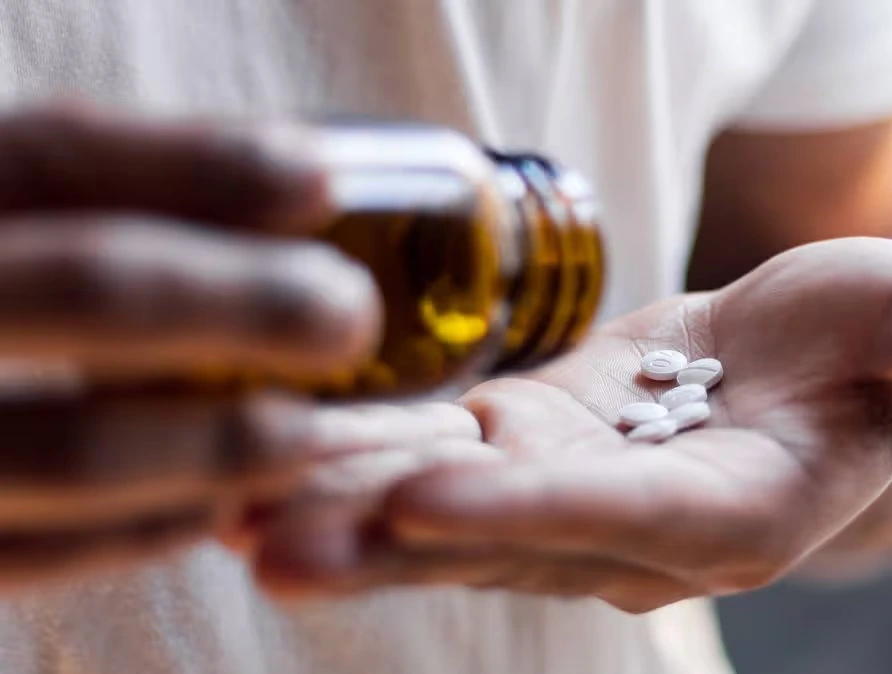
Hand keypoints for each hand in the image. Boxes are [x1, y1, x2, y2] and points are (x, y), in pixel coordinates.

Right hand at [0, 103, 384, 587]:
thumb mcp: (9, 222)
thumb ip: (121, 191)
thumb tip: (302, 184)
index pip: (50, 154)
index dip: (198, 164)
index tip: (320, 180)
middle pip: (85, 289)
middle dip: (246, 302)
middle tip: (350, 316)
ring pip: (72, 450)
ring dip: (218, 441)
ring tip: (306, 432)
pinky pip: (37, 554)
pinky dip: (147, 527)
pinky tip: (217, 501)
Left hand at [252, 238, 891, 612]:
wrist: (784, 361)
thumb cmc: (857, 344)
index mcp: (734, 510)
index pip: (628, 520)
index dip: (536, 508)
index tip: (433, 495)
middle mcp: (632, 528)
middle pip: (502, 536)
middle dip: (390, 537)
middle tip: (269, 535)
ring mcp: (561, 495)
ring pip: (443, 510)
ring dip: (341, 508)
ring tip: (227, 505)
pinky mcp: (515, 450)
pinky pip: (426, 460)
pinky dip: (351, 458)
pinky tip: (262, 451)